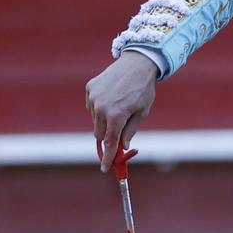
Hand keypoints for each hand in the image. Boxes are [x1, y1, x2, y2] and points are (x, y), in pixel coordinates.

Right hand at [87, 53, 157, 172]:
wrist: (136, 64)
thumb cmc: (143, 90)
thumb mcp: (142, 112)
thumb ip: (130, 130)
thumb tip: (122, 146)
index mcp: (117, 115)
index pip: (110, 143)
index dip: (108, 158)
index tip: (105, 169)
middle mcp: (101, 108)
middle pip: (101, 135)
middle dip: (109, 138)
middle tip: (119, 134)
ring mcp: (93, 98)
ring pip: (95, 121)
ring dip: (105, 122)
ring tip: (120, 107)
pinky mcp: (89, 89)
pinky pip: (91, 107)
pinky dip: (99, 108)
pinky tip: (112, 98)